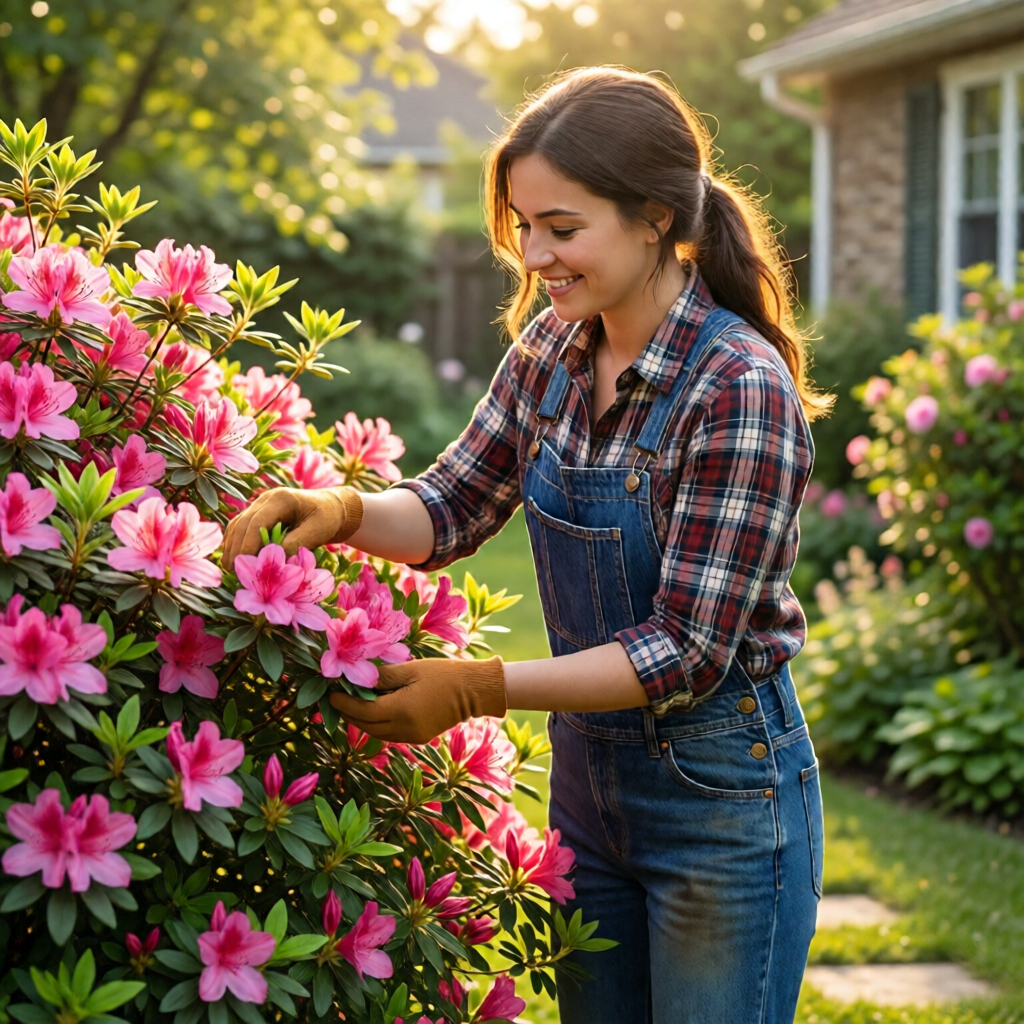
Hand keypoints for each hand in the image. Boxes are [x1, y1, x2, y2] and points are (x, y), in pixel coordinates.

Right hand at [222, 486, 362, 572]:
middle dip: (236, 548)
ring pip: (238, 526)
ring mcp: (260, 506)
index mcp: (281, 499)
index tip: (243, 564)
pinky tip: (234, 560)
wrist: (331, 508)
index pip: (257, 522)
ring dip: (232, 546)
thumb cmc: (328, 518)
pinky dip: (236, 543)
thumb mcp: (318, 530)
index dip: (247, 544)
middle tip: (232, 570)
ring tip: (230, 569)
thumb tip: (276, 558)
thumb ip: (297, 543)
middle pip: (242, 524)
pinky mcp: (259, 516)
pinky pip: (241, 529)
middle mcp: (266, 499)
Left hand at [330, 656, 506, 742]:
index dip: (345, 704)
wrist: (473, 691)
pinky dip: (378, 725)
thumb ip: (383, 677)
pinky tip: (374, 711)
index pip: (363, 712)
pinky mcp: (419, 737)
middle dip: (349, 714)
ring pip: (377, 734)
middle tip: (337, 699)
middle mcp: (405, 729)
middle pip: (367, 726)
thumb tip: (358, 679)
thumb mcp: (410, 670)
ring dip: (362, 721)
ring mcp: (412, 736)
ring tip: (352, 704)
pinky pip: (390, 734)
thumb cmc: (443, 674)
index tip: (332, 694)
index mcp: (402, 710)